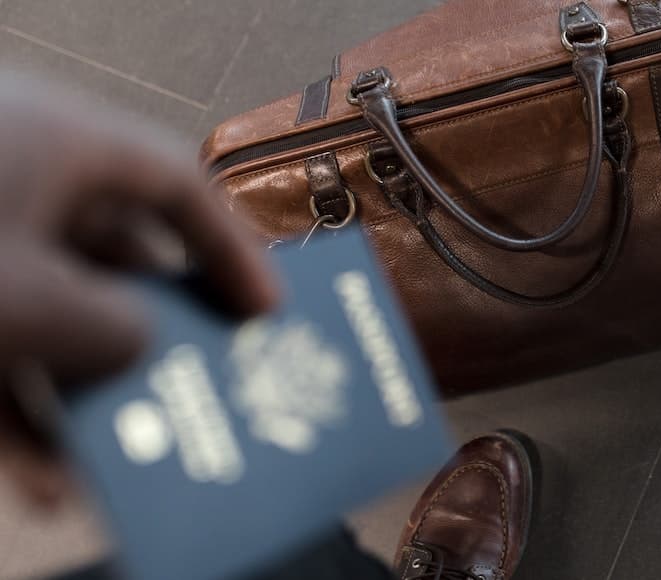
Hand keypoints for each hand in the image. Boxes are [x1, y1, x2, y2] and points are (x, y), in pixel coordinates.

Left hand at [0, 76, 280, 505]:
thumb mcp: (33, 303)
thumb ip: (116, 328)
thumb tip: (138, 344)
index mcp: (55, 142)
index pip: (175, 186)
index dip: (231, 252)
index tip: (266, 315)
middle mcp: (12, 177)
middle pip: (114, 258)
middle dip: (154, 338)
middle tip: (201, 386)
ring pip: (47, 316)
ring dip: (83, 393)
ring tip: (121, 458)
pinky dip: (11, 410)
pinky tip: (34, 477)